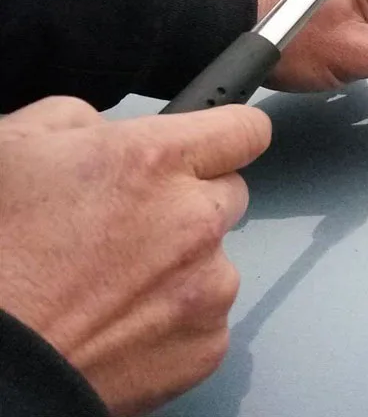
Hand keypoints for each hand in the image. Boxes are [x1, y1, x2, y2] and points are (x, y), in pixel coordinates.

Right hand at [0, 96, 270, 415]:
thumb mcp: (15, 148)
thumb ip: (80, 121)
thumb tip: (106, 130)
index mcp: (152, 162)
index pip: (246, 129)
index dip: (232, 133)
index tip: (221, 144)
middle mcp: (194, 219)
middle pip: (232, 192)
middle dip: (195, 200)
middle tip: (138, 224)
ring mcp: (206, 286)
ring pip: (219, 257)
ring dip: (184, 264)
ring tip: (116, 285)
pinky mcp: (206, 345)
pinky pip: (209, 316)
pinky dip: (177, 318)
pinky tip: (124, 323)